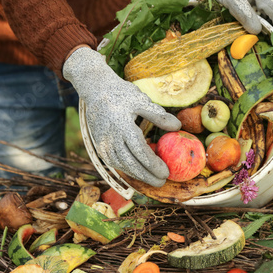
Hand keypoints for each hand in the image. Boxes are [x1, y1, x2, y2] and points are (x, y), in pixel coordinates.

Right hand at [63, 47, 180, 186]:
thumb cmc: (121, 94)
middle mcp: (111, 138)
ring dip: (137, 175)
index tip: (166, 172)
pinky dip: (127, 169)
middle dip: (147, 176)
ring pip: (121, 166)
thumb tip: (178, 127)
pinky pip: (114, 163)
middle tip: (162, 182)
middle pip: (130, 164)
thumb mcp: (141, 100)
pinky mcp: (100, 146)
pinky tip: (139, 172)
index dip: (153, 164)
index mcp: (122, 126)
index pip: (140, 151)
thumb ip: (159, 116)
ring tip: (153, 179)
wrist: (94, 90)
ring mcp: (103, 143)